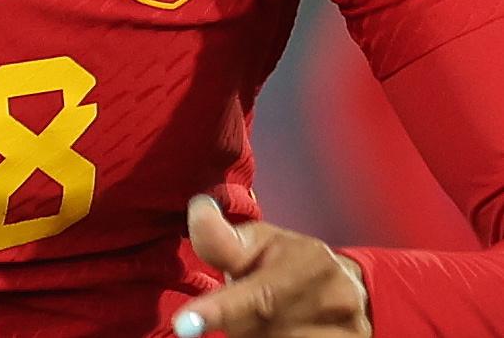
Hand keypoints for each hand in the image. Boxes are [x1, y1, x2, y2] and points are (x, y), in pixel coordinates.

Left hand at [172, 195, 370, 336]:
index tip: (186, 324)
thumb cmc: (289, 260)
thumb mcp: (260, 241)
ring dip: (252, 335)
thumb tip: (198, 210)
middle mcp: (336, 300)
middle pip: (257, 328)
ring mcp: (347, 332)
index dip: (220, 311)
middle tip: (230, 308)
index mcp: (312, 263)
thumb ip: (226, 239)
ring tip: (261, 317)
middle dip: (234, 321)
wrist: (349, 289)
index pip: (260, 295)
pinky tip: (272, 331)